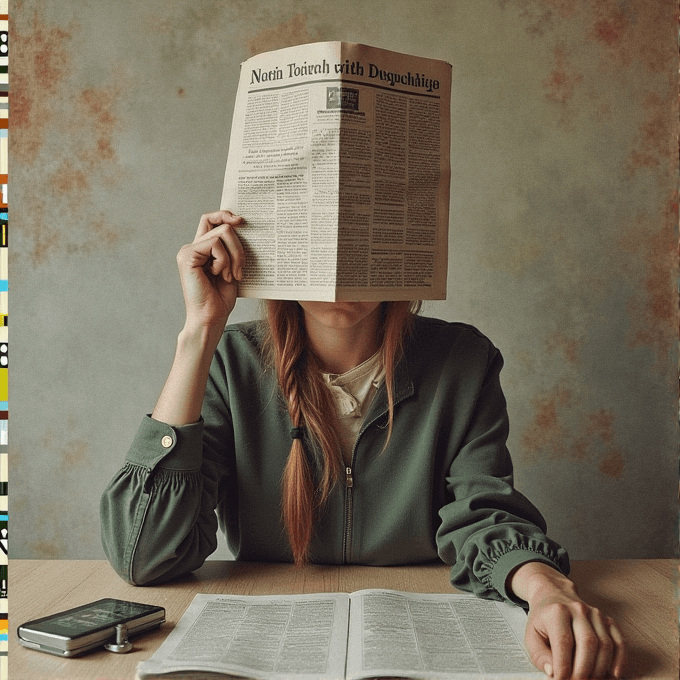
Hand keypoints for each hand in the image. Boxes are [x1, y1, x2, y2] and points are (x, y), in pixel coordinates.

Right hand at [176, 210, 244, 330]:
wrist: (211, 318)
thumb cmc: (221, 298)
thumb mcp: (232, 268)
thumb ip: (232, 248)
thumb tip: (241, 224)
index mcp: (202, 249)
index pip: (210, 219)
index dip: (225, 214)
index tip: (242, 221)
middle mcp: (192, 247)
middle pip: (222, 226)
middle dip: (239, 246)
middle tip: (240, 269)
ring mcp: (188, 251)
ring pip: (222, 233)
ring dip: (234, 256)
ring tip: (230, 275)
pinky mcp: (187, 256)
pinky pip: (215, 244)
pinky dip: (224, 260)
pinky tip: (220, 275)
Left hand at [509, 562, 625, 678]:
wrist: (553, 594)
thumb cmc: (543, 619)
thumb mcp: (531, 635)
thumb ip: (539, 656)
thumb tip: (553, 672)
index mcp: (556, 611)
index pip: (563, 642)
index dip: (564, 666)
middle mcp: (578, 610)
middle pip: (588, 644)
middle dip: (583, 671)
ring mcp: (595, 614)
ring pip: (605, 645)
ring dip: (599, 669)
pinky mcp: (608, 620)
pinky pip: (619, 642)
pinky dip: (620, 661)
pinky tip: (613, 675)